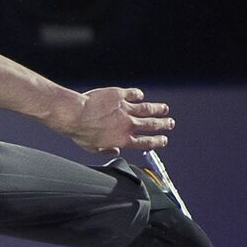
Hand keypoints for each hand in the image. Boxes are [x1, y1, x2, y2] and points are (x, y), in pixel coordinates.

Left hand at [51, 87, 173, 154]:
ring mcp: (125, 108)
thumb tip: (115, 152)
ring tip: (164, 109)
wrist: (75, 114)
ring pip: (147, 108)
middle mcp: (128, 124)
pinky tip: (140, 95)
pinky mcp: (119, 95)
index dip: (157, 142)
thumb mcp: (92, 148)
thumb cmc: (80, 132)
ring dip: (157, 109)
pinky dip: (138, 94)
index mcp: (123, 139)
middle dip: (163, 124)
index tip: (163, 140)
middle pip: (152, 125)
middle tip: (170, 123)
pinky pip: (133, 93)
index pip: (146, 142)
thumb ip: (106, 150)